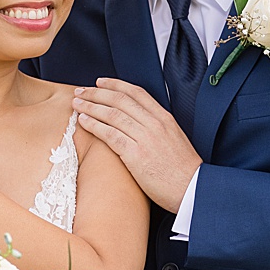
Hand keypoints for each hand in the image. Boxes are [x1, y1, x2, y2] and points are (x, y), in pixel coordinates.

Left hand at [71, 79, 201, 210]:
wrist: (192, 188)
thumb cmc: (182, 169)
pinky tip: (83, 121)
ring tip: (77, 104)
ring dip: (91, 107)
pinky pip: (110, 135)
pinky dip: (94, 125)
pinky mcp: (136, 155)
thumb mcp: (174, 139)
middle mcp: (154, 124)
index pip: (136, 93)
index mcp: (164, 118)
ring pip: (113, 115)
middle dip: (97, 93)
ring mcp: (145, 138)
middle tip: (80, 90)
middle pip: (120, 100)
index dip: (115, 85)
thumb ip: (156, 127)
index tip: (100, 82)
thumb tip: (138, 122)